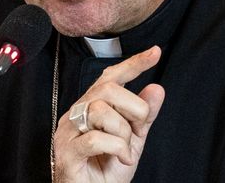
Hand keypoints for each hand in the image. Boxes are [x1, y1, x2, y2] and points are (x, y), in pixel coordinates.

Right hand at [53, 46, 165, 182]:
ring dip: (123, 132)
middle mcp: (77, 113)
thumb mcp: (133, 140)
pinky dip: (116, 147)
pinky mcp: (67, 152)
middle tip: (138, 128)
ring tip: (125, 149)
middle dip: (132, 106)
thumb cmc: (106, 171)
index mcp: (91, 107)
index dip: (133, 64)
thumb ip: (143, 116)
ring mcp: (69, 132)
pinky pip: (95, 138)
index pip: (110, 77)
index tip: (155, 53)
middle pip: (107, 89)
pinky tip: (121, 158)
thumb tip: (157, 88)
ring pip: (101, 111)